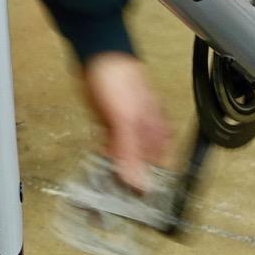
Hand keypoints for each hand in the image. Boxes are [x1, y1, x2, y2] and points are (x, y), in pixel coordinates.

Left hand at [80, 51, 168, 195]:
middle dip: (131, 183)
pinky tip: (99, 164)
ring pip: (124, 158)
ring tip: (106, 188)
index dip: (151, 187)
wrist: (93, 48)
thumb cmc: (116, 74)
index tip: (140, 205)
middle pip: (142, 166)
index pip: (160, 168)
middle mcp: (143, 130)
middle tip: (119, 202)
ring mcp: (125, 126)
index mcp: (156, 130)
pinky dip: (104, 158)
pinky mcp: (108, 121)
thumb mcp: (124, 118)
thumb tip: (139, 183)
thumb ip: (130, 152)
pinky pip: (109, 147)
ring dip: (115, 172)